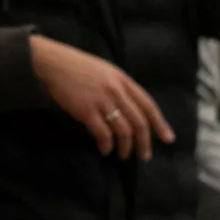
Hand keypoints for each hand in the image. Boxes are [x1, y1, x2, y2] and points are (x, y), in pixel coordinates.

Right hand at [30, 34, 174, 159]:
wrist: (51, 63)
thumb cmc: (77, 67)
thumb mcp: (106, 71)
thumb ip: (121, 88)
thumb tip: (133, 110)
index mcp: (123, 80)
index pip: (148, 105)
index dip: (160, 123)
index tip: (168, 139)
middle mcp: (116, 90)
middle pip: (139, 122)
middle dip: (144, 142)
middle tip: (144, 156)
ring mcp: (102, 100)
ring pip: (123, 130)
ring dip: (126, 147)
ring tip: (124, 155)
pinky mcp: (86, 110)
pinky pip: (103, 133)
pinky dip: (107, 145)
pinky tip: (105, 150)